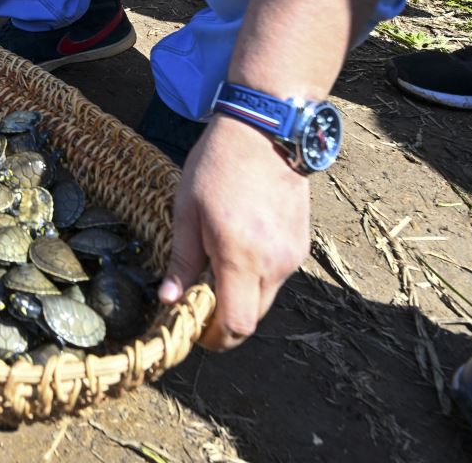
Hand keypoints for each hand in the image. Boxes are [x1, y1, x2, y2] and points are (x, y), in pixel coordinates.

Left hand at [159, 116, 310, 350]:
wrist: (265, 132)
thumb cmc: (217, 166)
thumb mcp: (187, 210)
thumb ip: (182, 260)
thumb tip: (170, 299)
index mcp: (241, 256)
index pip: (236, 324)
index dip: (214, 338)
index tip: (193, 331)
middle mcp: (274, 263)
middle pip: (252, 319)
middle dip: (225, 321)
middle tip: (197, 305)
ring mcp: (292, 256)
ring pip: (266, 299)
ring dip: (241, 297)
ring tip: (214, 270)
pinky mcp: (301, 246)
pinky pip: (277, 277)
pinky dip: (256, 277)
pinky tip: (237, 251)